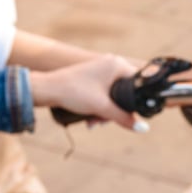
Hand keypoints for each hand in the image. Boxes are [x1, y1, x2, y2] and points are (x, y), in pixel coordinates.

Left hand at [29, 54, 146, 130]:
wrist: (48, 89)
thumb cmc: (74, 92)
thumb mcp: (102, 108)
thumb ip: (124, 118)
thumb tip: (144, 129)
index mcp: (117, 64)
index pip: (138, 84)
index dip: (135, 102)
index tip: (128, 116)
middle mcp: (110, 64)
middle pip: (125, 93)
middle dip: (114, 112)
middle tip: (102, 122)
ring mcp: (100, 70)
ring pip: (112, 96)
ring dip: (104, 113)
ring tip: (93, 122)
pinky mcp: (91, 77)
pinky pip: (102, 94)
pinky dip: (98, 107)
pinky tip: (89, 119)